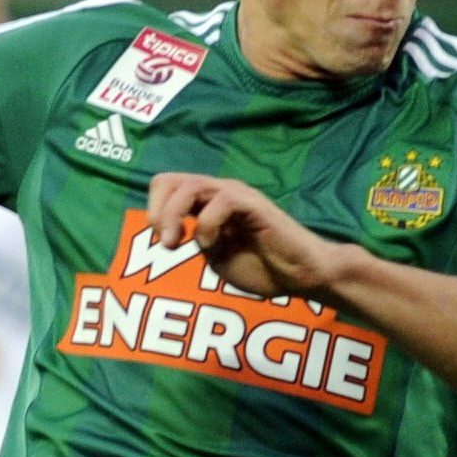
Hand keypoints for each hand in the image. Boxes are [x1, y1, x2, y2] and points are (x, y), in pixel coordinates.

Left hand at [141, 172, 352, 301]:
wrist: (301, 276)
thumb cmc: (264, 269)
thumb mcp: (218, 258)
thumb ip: (197, 242)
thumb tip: (179, 232)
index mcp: (209, 203)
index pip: (168, 187)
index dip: (155, 209)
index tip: (162, 241)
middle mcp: (220, 192)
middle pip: (171, 179)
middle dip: (158, 210)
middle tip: (164, 242)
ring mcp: (237, 196)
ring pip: (192, 185)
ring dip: (174, 214)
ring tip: (174, 242)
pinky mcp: (253, 204)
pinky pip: (220, 201)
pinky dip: (207, 224)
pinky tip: (212, 244)